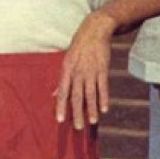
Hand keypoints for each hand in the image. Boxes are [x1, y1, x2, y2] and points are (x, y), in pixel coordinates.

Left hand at [55, 11, 116, 128]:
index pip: (63, 92)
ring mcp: (91, 71)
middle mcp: (78, 72)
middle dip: (77, 113)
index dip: (61, 106)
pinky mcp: (103, 69)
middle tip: (78, 127)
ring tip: (92, 122)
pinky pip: (103, 86)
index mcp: (66, 70)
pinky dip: (104, 98)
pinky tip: (105, 109)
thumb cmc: (78, 47)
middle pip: (76, 96)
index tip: (60, 120)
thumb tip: (55, 95)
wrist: (94, 30)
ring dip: (92, 109)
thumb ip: (62, 80)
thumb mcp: (66, 61)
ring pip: (90, 94)